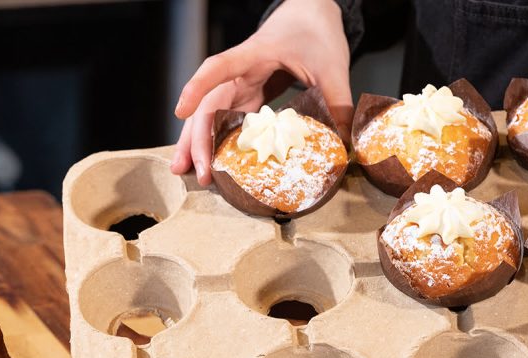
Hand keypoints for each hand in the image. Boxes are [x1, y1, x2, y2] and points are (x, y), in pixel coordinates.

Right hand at [171, 0, 351, 185]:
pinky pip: (228, 118)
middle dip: (197, 138)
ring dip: (199, 143)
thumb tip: (346, 143)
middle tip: (195, 171)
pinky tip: (214, 162)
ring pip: (212, 114)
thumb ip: (338, 102)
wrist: (313, 12)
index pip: (219, 68)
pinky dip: (219, 140)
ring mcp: (242, 83)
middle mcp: (241, 71)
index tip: (181, 111)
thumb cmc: (317, 31)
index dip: (199, 88)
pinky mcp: (249, 93)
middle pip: (209, 103)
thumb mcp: (333, 66)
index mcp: (255, 55)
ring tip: (188, 172)